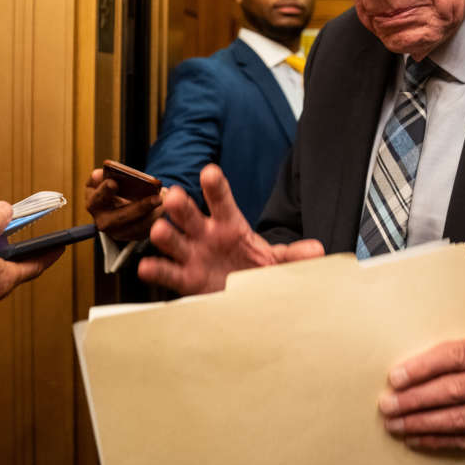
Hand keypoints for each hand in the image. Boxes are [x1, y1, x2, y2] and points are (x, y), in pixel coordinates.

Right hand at [84, 168, 163, 242]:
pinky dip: (158, 221)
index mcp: (95, 204)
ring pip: (137, 227)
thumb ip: (102, 176)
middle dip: (139, 208)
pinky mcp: (134, 236)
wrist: (122, 203)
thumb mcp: (104, 180)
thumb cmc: (114, 189)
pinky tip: (168, 211)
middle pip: (119, 218)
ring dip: (154, 216)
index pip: (96, 200)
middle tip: (157, 198)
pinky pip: (147, 231)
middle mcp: (104, 222)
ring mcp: (119, 232)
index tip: (114, 183)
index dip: (104, 192)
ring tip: (167, 204)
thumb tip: (98, 174)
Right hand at [137, 164, 322, 294]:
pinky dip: (156, 270)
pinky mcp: (185, 279)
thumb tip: (318, 250)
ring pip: (174, 241)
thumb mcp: (278, 261)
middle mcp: (206, 235)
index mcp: (230, 224)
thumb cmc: (255, 267)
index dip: (215, 186)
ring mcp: (193, 255)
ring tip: (161, 230)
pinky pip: (168, 273)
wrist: (244, 293)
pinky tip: (147, 267)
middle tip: (176, 196)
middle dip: (182, 206)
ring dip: (166, 235)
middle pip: (191, 215)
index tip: (209, 171)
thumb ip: (294, 255)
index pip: (222, 200)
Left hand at [377, 336, 464, 449]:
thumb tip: (406, 372)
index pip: (456, 355)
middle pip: (453, 390)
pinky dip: (437, 440)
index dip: (422, 367)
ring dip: (421, 423)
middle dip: (414, 399)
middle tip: (388, 404)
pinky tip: (416, 437)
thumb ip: (454, 357)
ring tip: (395, 423)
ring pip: (457, 418)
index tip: (396, 377)